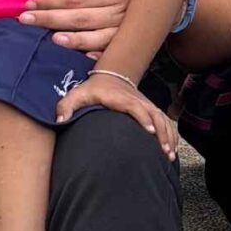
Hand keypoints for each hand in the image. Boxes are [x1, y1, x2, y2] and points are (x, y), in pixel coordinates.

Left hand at [20, 0, 133, 56]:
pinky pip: (113, 51)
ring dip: (75, 39)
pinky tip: (82, 57)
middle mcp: (120, 9)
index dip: (51, 2)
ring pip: (97, 36)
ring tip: (53, 39)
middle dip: (51, 18)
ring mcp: (126, 28)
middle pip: (81, 16)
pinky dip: (98, 54)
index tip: (29, 5)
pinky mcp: (129, 43)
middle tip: (26, 20)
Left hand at [56, 69, 179, 157]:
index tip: (150, 131)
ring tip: (170, 155)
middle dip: (162, 133)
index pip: (136, 107)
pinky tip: (172, 149)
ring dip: (168, 136)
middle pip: (155, 115)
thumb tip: (58, 120)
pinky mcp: (150, 109)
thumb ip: (65, 106)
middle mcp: (137, 100)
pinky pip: (165, 121)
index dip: (144, 118)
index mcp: (121, 98)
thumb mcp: (76, 94)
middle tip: (165, 151)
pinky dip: (170, 134)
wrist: (110, 76)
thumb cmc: (92, 89)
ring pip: (163, 119)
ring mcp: (146, 104)